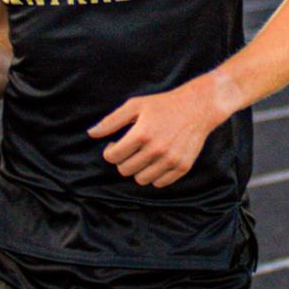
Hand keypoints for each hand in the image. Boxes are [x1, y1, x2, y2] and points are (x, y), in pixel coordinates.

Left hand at [89, 79, 227, 187]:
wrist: (198, 107)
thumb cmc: (163, 105)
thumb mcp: (136, 105)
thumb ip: (111, 120)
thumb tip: (91, 133)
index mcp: (142, 134)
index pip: (113, 157)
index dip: (110, 151)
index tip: (116, 144)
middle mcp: (156, 149)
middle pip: (125, 170)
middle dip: (123, 160)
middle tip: (131, 149)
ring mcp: (171, 160)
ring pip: (141, 179)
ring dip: (138, 169)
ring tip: (144, 155)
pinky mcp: (182, 167)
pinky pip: (160, 183)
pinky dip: (155, 175)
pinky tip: (157, 161)